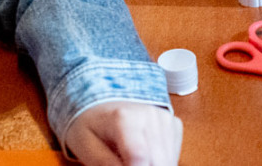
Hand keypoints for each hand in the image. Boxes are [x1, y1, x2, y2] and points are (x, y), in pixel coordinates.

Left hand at [65, 101, 182, 165]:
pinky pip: (173, 154)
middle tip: (123, 163)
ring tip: (130, 159)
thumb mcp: (86, 146)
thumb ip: (104, 163)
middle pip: (157, 161)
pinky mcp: (174, 125)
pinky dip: (160, 160)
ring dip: (151, 165)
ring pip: (168, 159)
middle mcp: (150, 115)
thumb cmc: (92, 124)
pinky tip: (144, 157)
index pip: (139, 157)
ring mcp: (165, 119)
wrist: (103, 103)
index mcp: (124, 118)